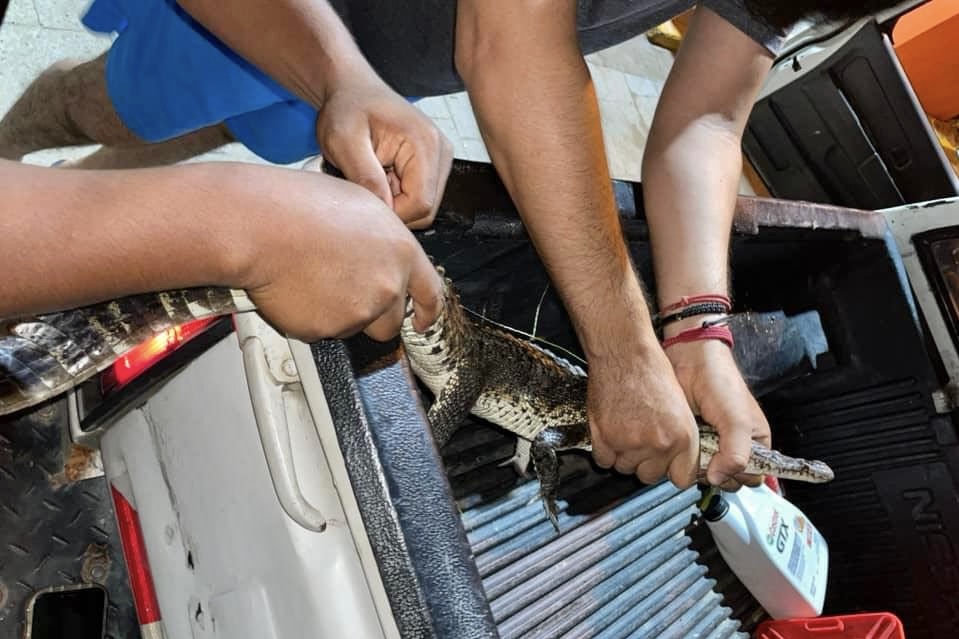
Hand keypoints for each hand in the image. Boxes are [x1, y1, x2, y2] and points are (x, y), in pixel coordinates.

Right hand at [232, 167, 442, 341]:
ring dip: (339, 314)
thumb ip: (381, 240)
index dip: (427, 312)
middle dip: (373, 315)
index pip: (431, 294)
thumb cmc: (301, 207)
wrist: (262, 226)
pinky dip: (309, 318)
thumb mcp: (360, 205)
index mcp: (401, 253)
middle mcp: (387, 286)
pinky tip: (296, 289)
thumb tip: (379, 252)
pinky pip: (321, 331)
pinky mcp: (327, 329)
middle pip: (391, 321)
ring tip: (312, 278)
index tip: (422, 321)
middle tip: (345, 294)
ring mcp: (359, 312)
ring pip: (354, 326)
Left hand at [315, 77, 452, 228]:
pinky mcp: (433, 164)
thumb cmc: (347, 108)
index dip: (391, 213)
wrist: (353, 89)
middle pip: (426, 209)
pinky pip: (419, 196)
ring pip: (423, 206)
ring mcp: (440, 158)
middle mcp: (441, 151)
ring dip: (394, 202)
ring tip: (372, 177)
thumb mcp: (343, 141)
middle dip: (393, 208)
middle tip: (365, 185)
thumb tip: (383, 212)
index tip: (364, 201)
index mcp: (424, 143)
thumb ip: (365, 176)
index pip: (420, 204)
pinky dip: (397, 195)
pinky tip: (380, 176)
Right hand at [588, 336, 699, 488]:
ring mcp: (631, 443)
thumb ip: (680, 440)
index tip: (665, 465)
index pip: (682, 480)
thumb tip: (675, 465)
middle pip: (650, 477)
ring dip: (623, 455)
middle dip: (644, 463)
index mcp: (683, 436)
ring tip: (625, 429)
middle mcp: (659, 443)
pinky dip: (604, 450)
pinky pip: (604, 461)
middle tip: (641, 439)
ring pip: (625, 469)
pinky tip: (610, 431)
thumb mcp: (681, 407)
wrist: (625, 353)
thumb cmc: (651, 372)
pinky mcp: (606, 438)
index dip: (671, 471)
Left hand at [666, 338, 770, 489]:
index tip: (724, 462)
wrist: (689, 360)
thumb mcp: (737, 420)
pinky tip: (682, 442)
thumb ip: (736, 453)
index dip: (738, 475)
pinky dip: (683, 456)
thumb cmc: (720, 382)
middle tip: (707, 449)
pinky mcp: (689, 441)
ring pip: (704, 473)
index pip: (752, 477)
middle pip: (727, 479)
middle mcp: (733, 447)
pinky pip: (686, 461)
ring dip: (697, 463)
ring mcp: (710, 445)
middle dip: (715, 469)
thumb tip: (719, 478)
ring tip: (694, 442)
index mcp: (756, 443)